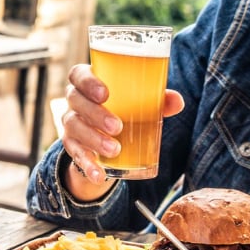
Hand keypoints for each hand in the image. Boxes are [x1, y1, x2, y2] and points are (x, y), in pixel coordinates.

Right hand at [59, 64, 182, 200]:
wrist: (107, 141)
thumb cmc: (125, 111)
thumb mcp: (140, 105)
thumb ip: (158, 101)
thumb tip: (177, 101)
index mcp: (89, 83)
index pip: (78, 75)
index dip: (88, 82)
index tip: (105, 94)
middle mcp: (76, 100)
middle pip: (76, 100)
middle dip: (96, 114)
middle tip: (117, 127)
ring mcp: (72, 123)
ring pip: (74, 127)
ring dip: (94, 139)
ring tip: (115, 150)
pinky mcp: (72, 145)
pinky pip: (75, 154)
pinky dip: (87, 166)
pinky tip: (99, 175)